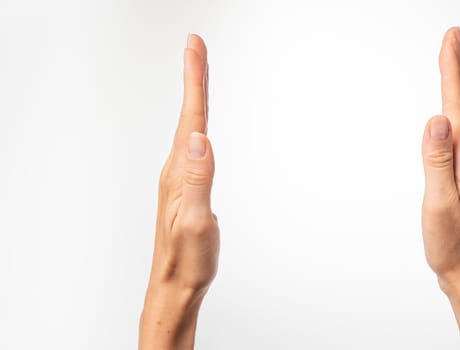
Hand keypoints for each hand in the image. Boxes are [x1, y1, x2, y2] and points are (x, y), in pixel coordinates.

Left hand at [139, 34, 218, 349]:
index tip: (194, 48)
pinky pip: (194, 144)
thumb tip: (200, 137)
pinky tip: (199, 123)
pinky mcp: (188, 185)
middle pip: (188, 114)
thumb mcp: (195, 221)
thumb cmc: (186, 259)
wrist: (175, 284)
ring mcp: (181, 177)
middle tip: (195, 46)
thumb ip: (197, 179)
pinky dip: (197, 122)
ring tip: (198, 73)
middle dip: (194, 77)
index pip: (190, 119)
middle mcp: (177, 168)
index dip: (194, 81)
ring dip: (194, 96)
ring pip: (190, 126)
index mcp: (180, 172)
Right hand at [421, 27, 459, 348]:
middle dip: (458, 70)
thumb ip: (438, 162)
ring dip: (459, 89)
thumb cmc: (453, 245)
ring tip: (457, 65)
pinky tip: (456, 115)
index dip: (453, 70)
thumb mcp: (440, 205)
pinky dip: (459, 113)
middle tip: (455, 40)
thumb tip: (437, 120)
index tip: (452, 39)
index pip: (458, 107)